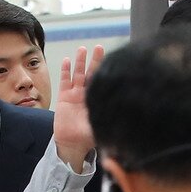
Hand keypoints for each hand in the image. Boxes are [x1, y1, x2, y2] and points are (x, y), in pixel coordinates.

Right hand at [54, 46, 103, 170]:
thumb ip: (110, 119)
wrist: (72, 144)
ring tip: (82, 49)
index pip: (102, 81)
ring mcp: (75, 94)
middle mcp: (86, 94)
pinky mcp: (64, 97)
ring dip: (80, 61)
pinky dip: (65, 71)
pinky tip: (66, 60)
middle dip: (95, 60)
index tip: (112, 58)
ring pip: (78, 74)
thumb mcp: (102, 126)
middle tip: (99, 47)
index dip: (106, 70)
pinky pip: (64, 81)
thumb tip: (127, 112)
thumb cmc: (88, 137)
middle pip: (91, 73)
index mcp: (96, 99)